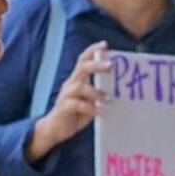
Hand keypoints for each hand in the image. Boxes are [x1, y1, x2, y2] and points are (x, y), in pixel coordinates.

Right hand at [26, 42, 111, 164]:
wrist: (54, 130)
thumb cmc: (75, 114)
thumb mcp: (89, 101)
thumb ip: (99, 93)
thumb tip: (120, 90)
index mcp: (76, 80)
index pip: (83, 60)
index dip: (93, 50)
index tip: (105, 45)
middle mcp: (70, 84)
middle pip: (82, 68)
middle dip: (97, 64)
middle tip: (111, 66)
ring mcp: (65, 96)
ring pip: (79, 87)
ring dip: (96, 92)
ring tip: (109, 100)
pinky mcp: (63, 109)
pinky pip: (76, 105)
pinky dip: (90, 108)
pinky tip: (99, 112)